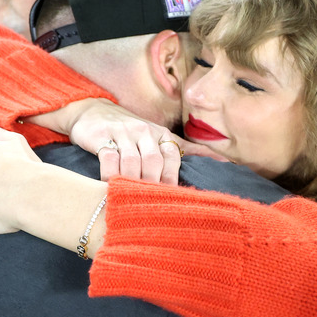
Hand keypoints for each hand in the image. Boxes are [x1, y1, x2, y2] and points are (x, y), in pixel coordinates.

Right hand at [25, 98, 224, 184]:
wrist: (92, 111)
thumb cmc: (129, 131)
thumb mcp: (159, 136)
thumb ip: (188, 149)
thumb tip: (224, 161)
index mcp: (161, 134)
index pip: (173, 156)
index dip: (172, 179)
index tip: (170, 201)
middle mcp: (144, 131)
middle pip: (154, 161)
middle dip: (153, 185)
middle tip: (149, 205)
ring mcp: (122, 132)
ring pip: (132, 161)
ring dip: (132, 182)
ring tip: (130, 200)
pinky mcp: (102, 136)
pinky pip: (109, 157)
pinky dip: (110, 174)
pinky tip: (109, 187)